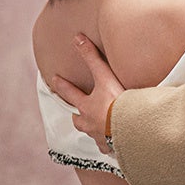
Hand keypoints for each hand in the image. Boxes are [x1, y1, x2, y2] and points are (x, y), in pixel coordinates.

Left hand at [52, 34, 125, 153]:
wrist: (130, 127)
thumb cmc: (117, 102)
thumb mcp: (104, 76)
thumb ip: (91, 57)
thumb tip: (77, 37)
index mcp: (86, 106)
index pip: (70, 93)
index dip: (62, 85)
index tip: (54, 80)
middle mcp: (89, 123)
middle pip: (78, 119)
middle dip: (77, 115)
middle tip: (78, 113)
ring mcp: (99, 136)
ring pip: (91, 133)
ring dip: (93, 129)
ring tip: (98, 127)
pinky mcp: (112, 146)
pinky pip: (108, 146)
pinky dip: (109, 143)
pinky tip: (115, 142)